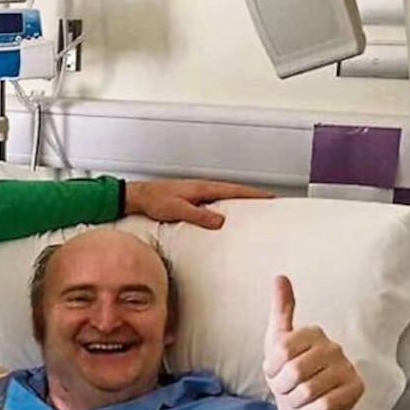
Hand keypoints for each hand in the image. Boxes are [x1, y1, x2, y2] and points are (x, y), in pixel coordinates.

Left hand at [124, 180, 271, 228]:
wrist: (139, 196)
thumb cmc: (155, 201)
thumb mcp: (178, 210)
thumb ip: (199, 216)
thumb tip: (220, 221)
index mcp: (203, 188)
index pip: (234, 190)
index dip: (253, 194)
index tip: (269, 196)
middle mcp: (202, 187)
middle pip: (233, 190)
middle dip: (251, 195)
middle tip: (268, 202)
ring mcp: (197, 192)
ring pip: (224, 195)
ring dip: (239, 199)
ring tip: (253, 208)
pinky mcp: (192, 198)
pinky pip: (215, 200)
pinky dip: (225, 204)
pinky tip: (226, 213)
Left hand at [262, 275, 362, 409]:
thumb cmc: (287, 373)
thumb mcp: (276, 341)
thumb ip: (280, 310)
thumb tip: (280, 276)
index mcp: (313, 333)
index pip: (281, 351)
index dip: (272, 368)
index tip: (275, 371)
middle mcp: (334, 347)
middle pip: (294, 371)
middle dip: (282, 387)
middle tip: (287, 388)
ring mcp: (347, 368)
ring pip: (307, 390)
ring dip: (295, 400)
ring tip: (298, 397)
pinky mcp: (356, 389)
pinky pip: (324, 404)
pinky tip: (313, 407)